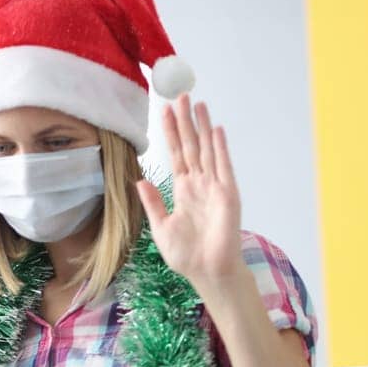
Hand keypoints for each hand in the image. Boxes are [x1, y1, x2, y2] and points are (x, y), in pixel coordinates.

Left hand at [136, 94, 245, 294]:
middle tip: (180, 95)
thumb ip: (152, 202)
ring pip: (207, 149)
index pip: (175, 154)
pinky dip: (219, 148)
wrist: (207, 272)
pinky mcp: (227, 194)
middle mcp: (199, 183)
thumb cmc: (186, 254)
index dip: (170, 133)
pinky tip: (215, 130)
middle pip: (191, 145)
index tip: (163, 111)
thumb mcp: (161, 226)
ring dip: (202, 127)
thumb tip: (139, 180)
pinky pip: (223, 167)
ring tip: (198, 103)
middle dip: (185, 121)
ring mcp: (214, 186)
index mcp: (183, 189)